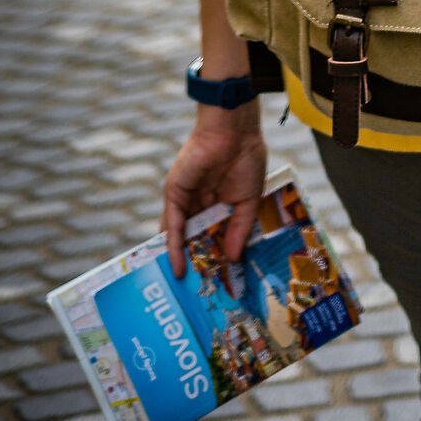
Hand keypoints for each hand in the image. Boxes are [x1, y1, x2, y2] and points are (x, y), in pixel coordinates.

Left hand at [162, 106, 267, 274]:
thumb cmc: (247, 157)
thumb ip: (240, 229)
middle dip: (198, 262)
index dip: (217, 255)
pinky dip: (173, 247)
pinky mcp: (174, 195)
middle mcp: (200, 203)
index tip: (220, 279)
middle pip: (195, 238)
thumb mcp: (248, 199)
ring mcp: (185, 200)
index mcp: (219, 202)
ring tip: (186, 287)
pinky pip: (172, 226)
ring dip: (183, 259)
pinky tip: (178, 266)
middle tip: (200, 290)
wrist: (234, 130)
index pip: (214, 234)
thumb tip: (234, 258)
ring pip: (181, 235)